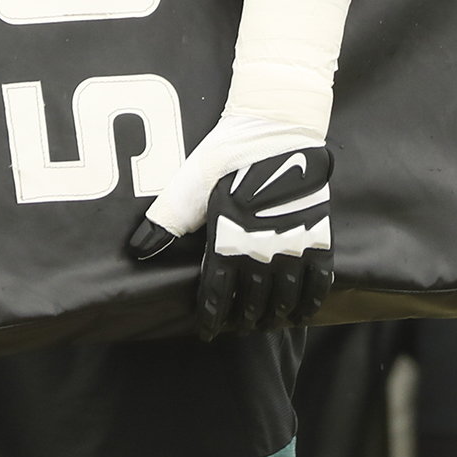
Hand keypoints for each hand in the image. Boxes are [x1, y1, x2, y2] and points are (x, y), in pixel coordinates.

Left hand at [125, 0, 348, 338]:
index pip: (218, 293)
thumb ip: (165, 220)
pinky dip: (310, 302)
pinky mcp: (319, 234)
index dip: (213, 317)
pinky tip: (302, 313)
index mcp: (229, 237)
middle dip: (244, 319)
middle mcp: (262, 247)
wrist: (278, 125)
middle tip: (237, 328)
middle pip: (254, 301)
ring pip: (285, 297)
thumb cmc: (229, 151)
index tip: (209, 332)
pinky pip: (318, 280)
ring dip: (275, 316)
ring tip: (266, 324)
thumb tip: (137, 250)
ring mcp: (294, 242)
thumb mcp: (190, 183)